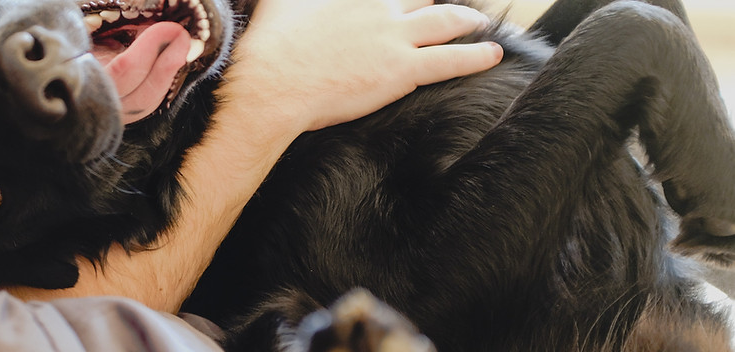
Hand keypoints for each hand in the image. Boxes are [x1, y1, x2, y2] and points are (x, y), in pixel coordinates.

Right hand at [218, 0, 502, 131]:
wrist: (273, 84)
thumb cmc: (268, 45)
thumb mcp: (277, 1)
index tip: (406, 2)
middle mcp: (378, 5)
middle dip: (430, 3)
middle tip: (441, 6)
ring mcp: (393, 35)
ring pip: (444, 22)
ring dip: (465, 21)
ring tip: (478, 23)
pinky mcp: (402, 69)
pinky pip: (450, 60)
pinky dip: (475, 56)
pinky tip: (493, 55)